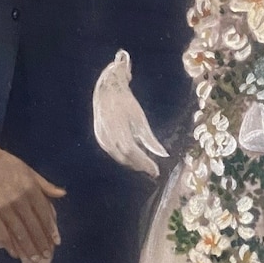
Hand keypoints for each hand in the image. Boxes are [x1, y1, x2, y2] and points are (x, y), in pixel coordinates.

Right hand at [0, 139, 63, 261]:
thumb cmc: (8, 164)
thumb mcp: (30, 171)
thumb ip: (46, 185)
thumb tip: (63, 194)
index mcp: (31, 188)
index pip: (44, 214)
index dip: (50, 229)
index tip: (56, 242)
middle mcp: (19, 199)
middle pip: (33, 226)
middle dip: (41, 242)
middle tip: (46, 256)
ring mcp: (3, 207)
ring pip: (18, 232)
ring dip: (27, 247)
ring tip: (34, 259)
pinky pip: (1, 231)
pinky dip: (9, 244)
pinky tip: (15, 253)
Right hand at [93, 49, 168, 177]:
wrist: (106, 91)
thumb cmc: (125, 102)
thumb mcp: (140, 119)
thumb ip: (150, 139)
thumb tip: (163, 154)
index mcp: (118, 131)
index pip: (133, 153)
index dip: (145, 164)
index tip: (156, 171)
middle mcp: (108, 138)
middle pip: (126, 159)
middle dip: (140, 165)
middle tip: (153, 169)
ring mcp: (102, 139)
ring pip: (119, 158)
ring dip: (133, 162)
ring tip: (145, 163)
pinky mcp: (100, 139)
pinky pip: (114, 153)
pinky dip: (125, 156)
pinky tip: (134, 154)